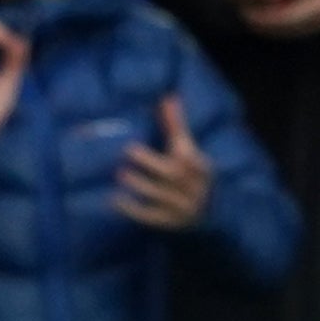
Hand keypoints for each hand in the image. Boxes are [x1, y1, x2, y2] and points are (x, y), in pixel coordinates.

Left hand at [112, 96, 214, 231]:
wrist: (205, 217)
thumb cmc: (189, 175)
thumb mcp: (187, 151)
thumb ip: (176, 126)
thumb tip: (168, 97)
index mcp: (201, 168)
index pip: (190, 157)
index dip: (179, 148)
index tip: (166, 138)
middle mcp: (195, 189)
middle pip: (174, 175)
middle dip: (151, 162)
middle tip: (127, 149)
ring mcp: (183, 208)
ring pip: (161, 196)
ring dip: (140, 185)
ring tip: (120, 174)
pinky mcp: (169, 224)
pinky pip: (150, 217)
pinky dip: (132, 210)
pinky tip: (115, 200)